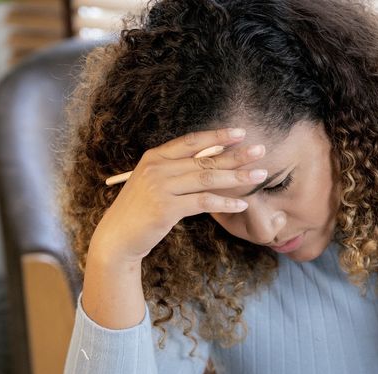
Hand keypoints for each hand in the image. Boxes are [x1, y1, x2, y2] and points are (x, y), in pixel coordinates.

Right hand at [89, 127, 267, 263]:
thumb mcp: (154, 184)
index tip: (240, 133)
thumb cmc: (140, 211)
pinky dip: (225, 203)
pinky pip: (203, 202)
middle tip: (260, 151)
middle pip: (205, 159)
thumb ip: (176, 171)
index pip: (191, 141)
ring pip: (207, 178)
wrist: (117, 237)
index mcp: (155, 157)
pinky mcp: (166, 208)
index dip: (217, 135)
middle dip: (236, 155)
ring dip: (236, 177)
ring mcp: (160, 187)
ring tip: (259, 175)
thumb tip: (211, 161)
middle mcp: (157, 168)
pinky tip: (242, 203)